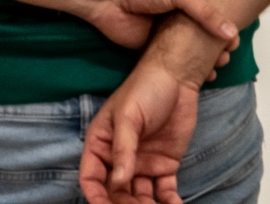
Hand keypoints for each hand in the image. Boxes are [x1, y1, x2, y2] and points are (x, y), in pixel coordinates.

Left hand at [77, 0, 237, 53]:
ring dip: (204, 57)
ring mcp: (166, 28)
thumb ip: (205, 11)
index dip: (225, 23)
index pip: (212, 7)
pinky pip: (175, 58)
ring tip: (218, 67)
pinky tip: (201, 75)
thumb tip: (231, 32)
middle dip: (216, 43)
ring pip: (191, 46)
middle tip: (227, 56)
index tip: (235, 40)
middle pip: (203, 29)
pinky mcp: (154, 44)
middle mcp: (178, 9)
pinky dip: (187, 67)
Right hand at [79, 47, 203, 203]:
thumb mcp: (128, 116)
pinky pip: (164, 191)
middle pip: (117, 192)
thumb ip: (123, 149)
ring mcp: (143, 163)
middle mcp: (120, 158)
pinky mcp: (165, 165)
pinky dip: (168, 202)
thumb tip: (118, 182)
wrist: (177, 78)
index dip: (96, 196)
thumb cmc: (144, 89)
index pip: (92, 177)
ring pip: (140, 196)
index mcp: (102, 144)